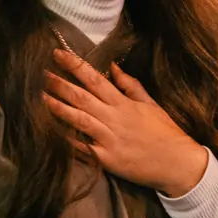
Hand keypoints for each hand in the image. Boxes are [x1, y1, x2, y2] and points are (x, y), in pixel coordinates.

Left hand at [44, 49, 208, 196]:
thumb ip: (131, 85)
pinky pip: (81, 147)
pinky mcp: (106, 159)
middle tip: (41, 73)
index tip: (58, 54)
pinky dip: (66, 138)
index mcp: (124, 103)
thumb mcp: (151, 104)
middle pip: (81, 97)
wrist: (177, 163)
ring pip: (78, 119)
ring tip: (40, 96)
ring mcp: (108, 139)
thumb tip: (113, 67)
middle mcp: (113, 118)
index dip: (74, 65)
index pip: (94, 78)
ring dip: (57, 107)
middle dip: (59, 83)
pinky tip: (50, 131)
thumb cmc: (165, 132)